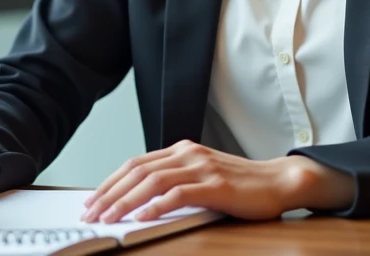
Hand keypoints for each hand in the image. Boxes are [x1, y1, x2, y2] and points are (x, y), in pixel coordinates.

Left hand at [80, 140, 346, 223]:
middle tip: (91, 213)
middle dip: (109, 193)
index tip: (93, 200)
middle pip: (137, 170)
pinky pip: (178, 194)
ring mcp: (201, 167)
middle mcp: (187, 154)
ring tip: (108, 218)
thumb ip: (175, 181)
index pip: (135, 163)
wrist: (279, 181)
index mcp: (181, 151)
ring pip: (152, 181)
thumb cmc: (240, 185)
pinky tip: (141, 218)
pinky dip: (155, 206)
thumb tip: (139, 200)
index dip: (110, 182)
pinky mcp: (214, 185)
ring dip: (125, 201)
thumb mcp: (202, 176)